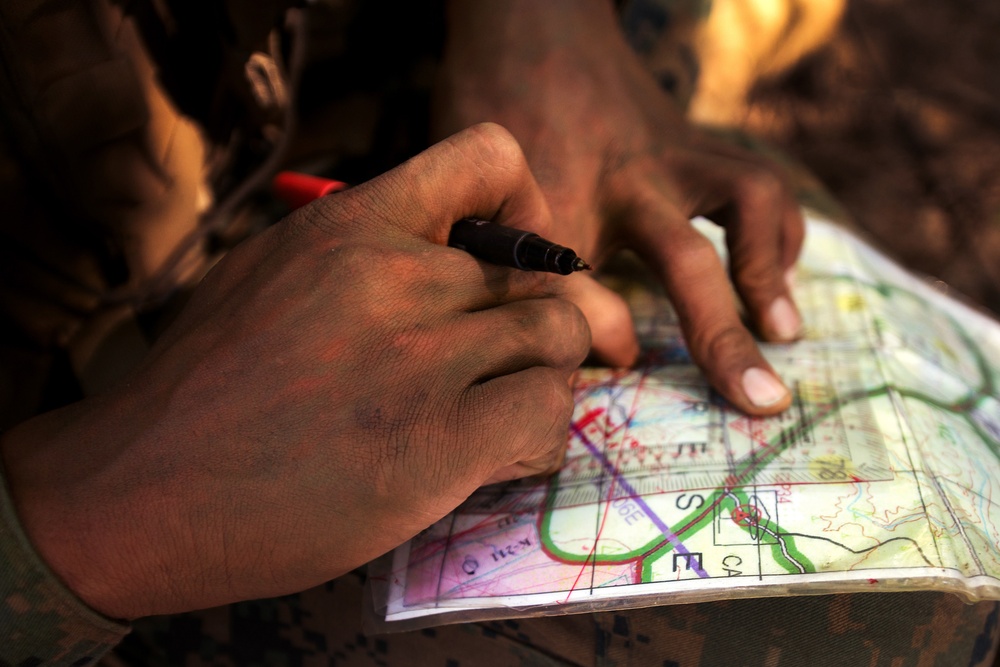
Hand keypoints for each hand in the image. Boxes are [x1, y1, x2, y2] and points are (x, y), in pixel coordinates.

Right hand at [0, 124, 589, 618]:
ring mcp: (423, 357)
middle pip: (542, 270)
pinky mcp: (440, 442)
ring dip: (547, 376)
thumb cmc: (197, 389)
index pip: (489, 158)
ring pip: (561, 335)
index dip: (525, 204)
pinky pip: (548, 412)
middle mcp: (397, 276)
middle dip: (542, 316)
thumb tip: (440, 252)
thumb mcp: (269, 274)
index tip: (515, 254)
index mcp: (350, 223)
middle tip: (514, 359)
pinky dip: (540, 437)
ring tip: (502, 413)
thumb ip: (358, 252)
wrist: (136, 490)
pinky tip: (497, 457)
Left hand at [435, 0, 804, 414]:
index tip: (620, 376)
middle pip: (688, 263)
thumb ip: (539, 275)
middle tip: (764, 398)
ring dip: (772, 267)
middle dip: (725, 337)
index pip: (586, 296)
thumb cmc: (499, 119)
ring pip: (751, 198)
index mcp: (566, 202)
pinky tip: (773, 267)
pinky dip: (777, 231)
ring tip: (782, 326)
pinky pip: (757, 184)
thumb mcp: (490, 202)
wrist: (534, 29)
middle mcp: (631, 181)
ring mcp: (673, 154)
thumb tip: (612, 351)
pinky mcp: (698, 141)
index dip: (602, 344)